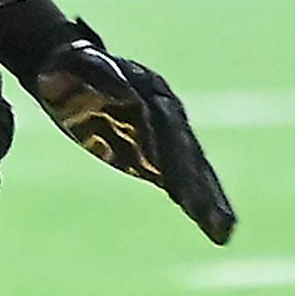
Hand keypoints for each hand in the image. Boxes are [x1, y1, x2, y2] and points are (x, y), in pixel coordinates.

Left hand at [0, 0, 233, 242]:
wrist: (69, 67)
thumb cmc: (72, 65)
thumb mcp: (80, 64)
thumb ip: (101, 77)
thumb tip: (124, 95)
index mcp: (150, 90)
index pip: (167, 127)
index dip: (175, 155)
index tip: (183, 187)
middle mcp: (167, 113)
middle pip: (188, 153)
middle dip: (201, 187)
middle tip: (219, 220)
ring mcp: (164, 134)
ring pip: (192, 169)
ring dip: (209, 200)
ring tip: (224, 231)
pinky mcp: (154, 154)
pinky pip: (179, 180)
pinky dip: (195, 203)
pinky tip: (212, 228)